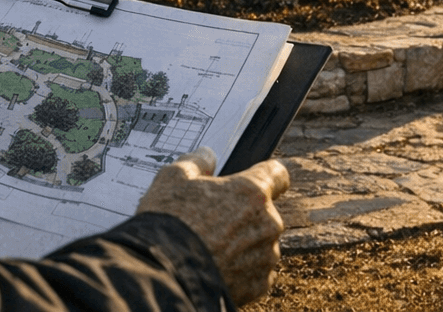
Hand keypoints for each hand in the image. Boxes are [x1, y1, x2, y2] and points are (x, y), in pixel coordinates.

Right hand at [136, 147, 289, 304]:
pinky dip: (239, 270)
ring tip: (210, 248)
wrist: (164, 277)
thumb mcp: (173, 179)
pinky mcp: (258, 285)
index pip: (277, 174)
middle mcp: (267, 223)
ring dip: (242, 244)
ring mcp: (265, 257)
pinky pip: (254, 272)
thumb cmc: (170, 224)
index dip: (266, 176)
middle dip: (244, 215)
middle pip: (264, 212)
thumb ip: (196, 162)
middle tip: (213, 221)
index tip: (255, 180)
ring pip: (259, 243)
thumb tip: (207, 156)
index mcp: (252, 192)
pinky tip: (215, 267)